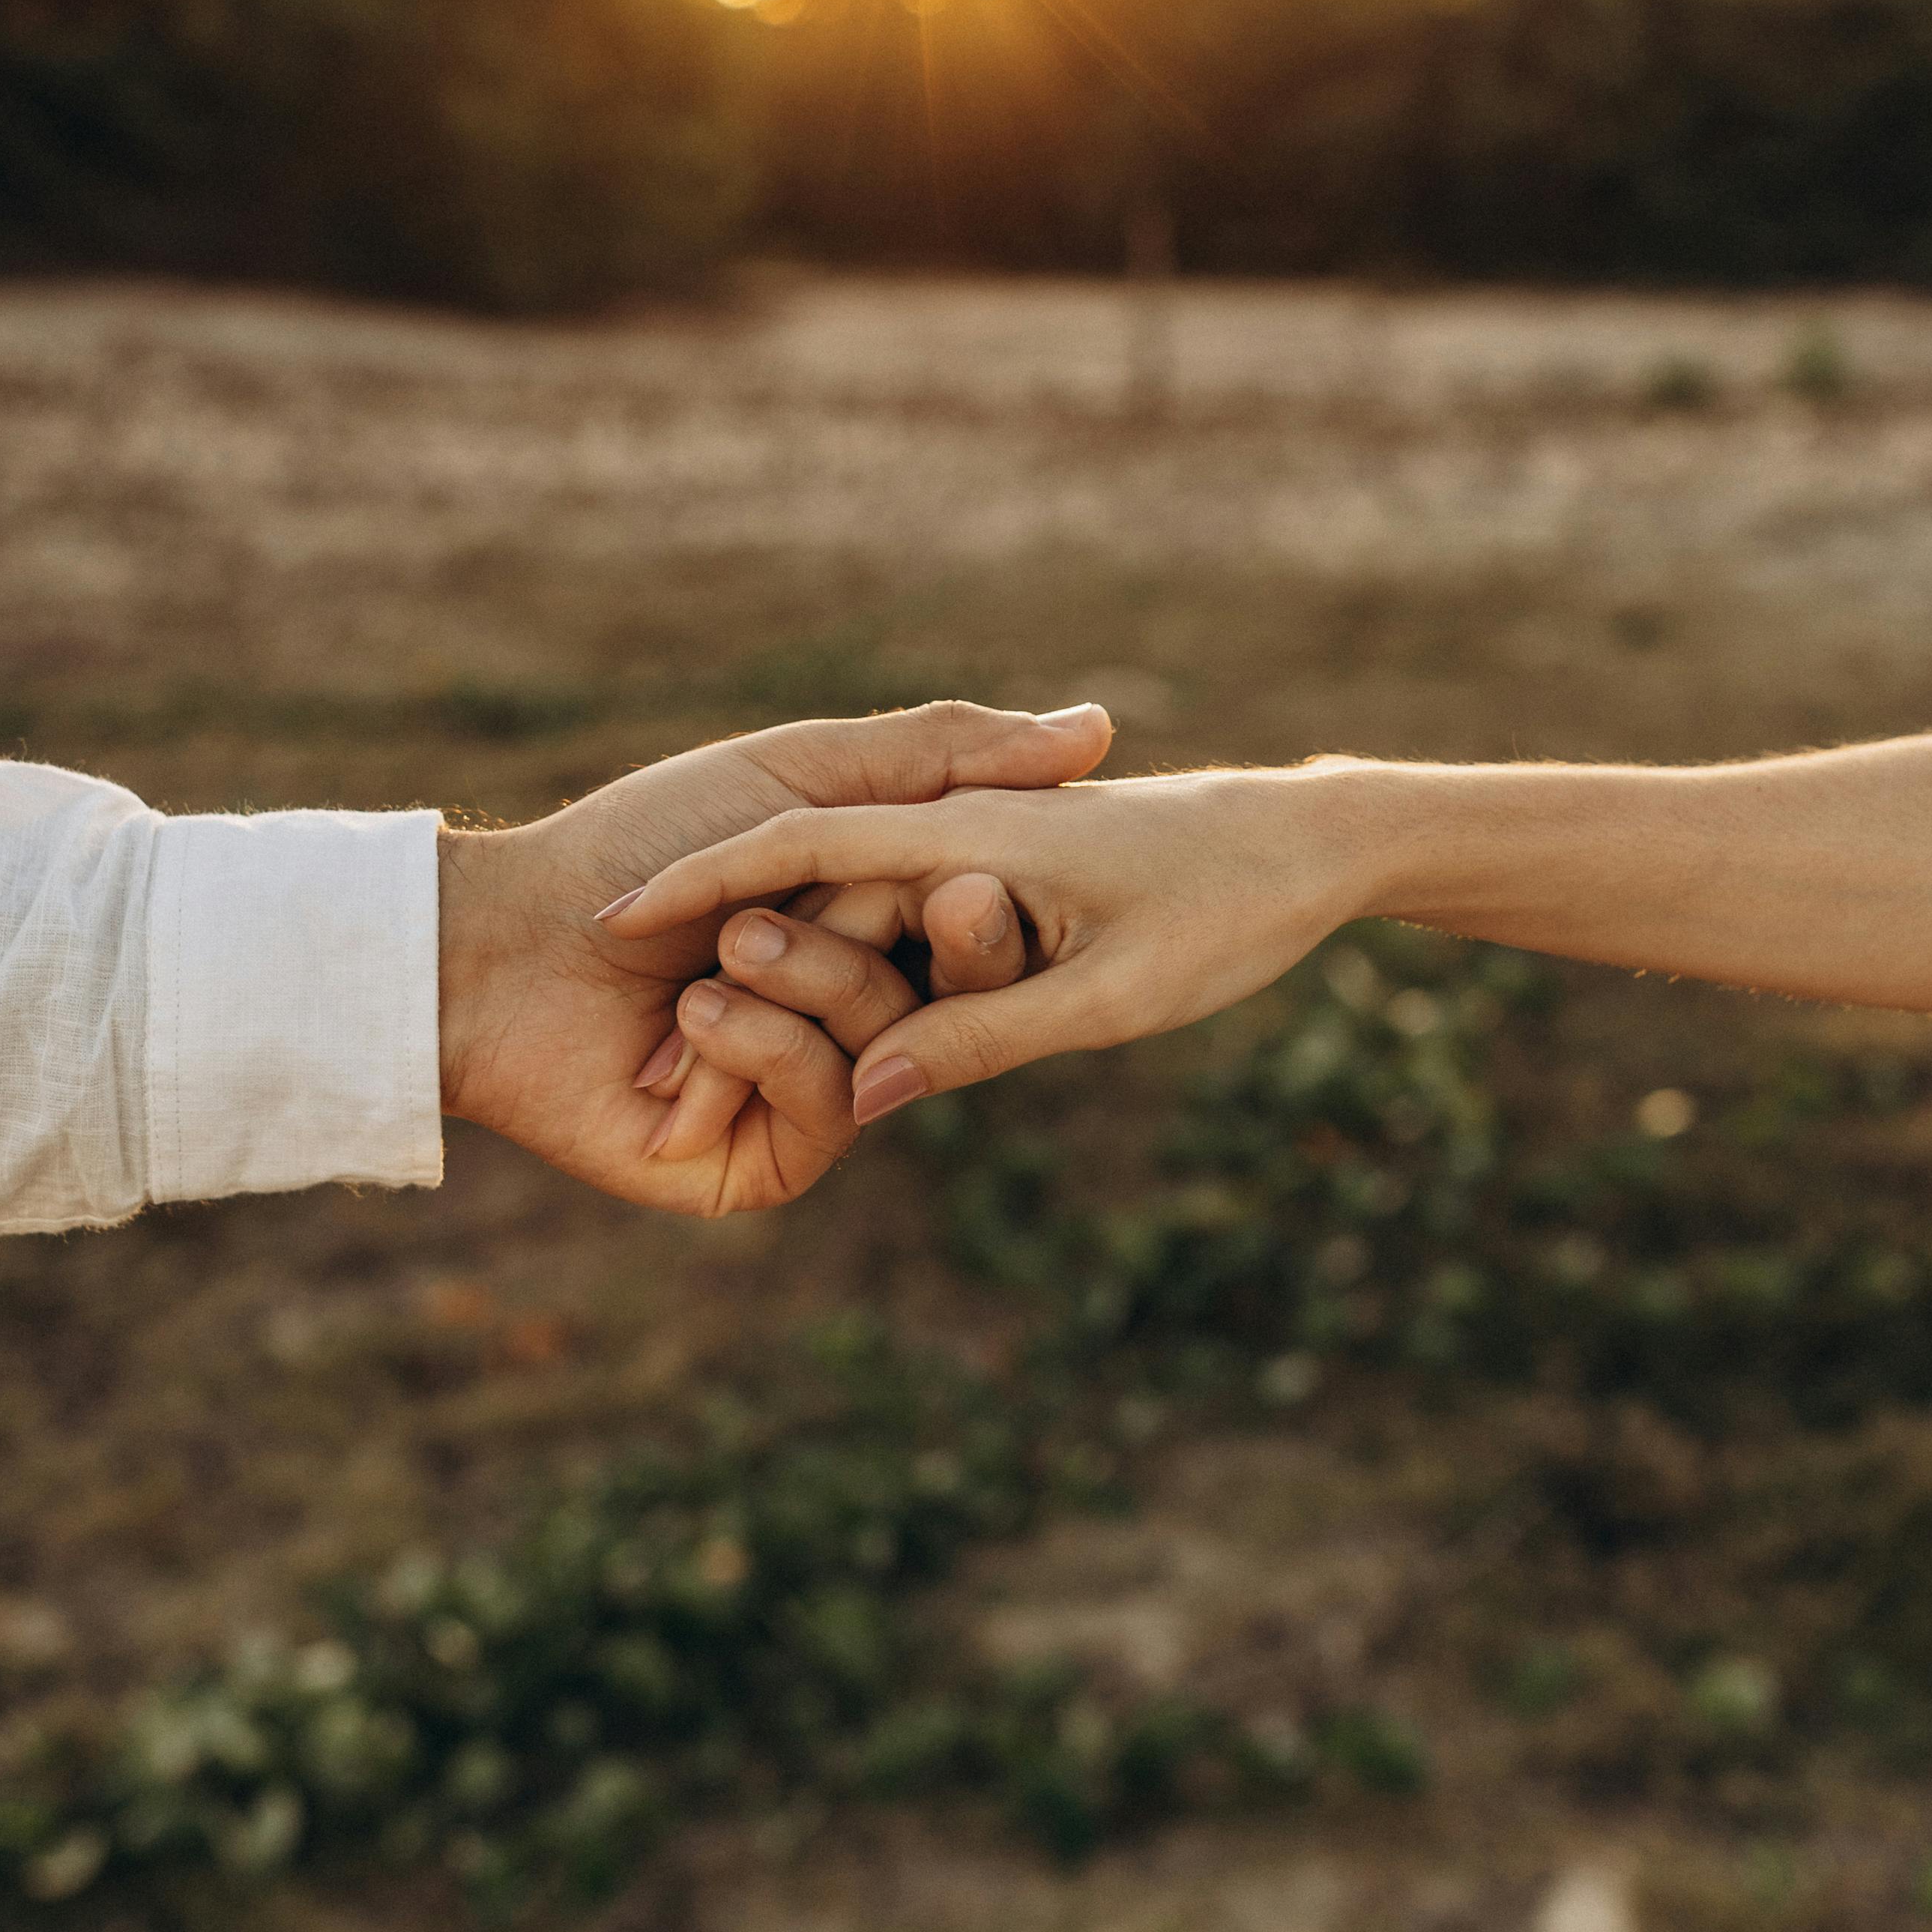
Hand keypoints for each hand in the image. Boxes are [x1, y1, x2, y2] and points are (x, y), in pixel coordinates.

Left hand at [434, 699, 1112, 1213]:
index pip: (979, 923)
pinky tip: (689, 1023)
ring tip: (709, 961)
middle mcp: (860, 1011)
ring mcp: (815, 1089)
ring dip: (797, 986)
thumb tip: (1099, 727)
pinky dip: (760, 1049)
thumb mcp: (798, 771)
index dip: (978, 900)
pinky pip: (827, 1107)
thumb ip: (944, 751)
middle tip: (775, 918)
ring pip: (888, 1047)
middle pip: (944, 990)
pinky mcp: (768, 1157)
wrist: (506, 943)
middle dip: (863, 940)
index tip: (969, 875)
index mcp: (878, 924)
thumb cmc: (636, 841)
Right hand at [592, 764, 1388, 1118]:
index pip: (798, 851)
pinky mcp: (1014, 870)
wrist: (1319, 839)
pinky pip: (911, 919)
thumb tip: (869, 1102)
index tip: (612, 927)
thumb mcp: (1109, 997)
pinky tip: (828, 1028)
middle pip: (817, 894)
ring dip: (795, 978)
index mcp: (970, 837)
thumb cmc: (1229, 912)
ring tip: (709, 1061)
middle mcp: (961, 829)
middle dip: (733, 961)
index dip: (698, 886)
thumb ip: (984, 1039)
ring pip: (861, 915)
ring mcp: (986, 846)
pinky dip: (863, 967)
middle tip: (655, 1064)